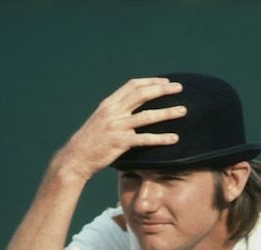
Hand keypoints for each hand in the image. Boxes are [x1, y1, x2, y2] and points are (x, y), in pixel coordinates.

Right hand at [53, 77, 185, 180]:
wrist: (76, 157)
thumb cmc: (91, 140)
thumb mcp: (101, 119)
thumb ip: (116, 111)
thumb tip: (132, 107)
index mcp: (109, 104)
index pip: (132, 85)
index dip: (150, 82)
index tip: (165, 82)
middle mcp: (113, 112)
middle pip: (142, 95)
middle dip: (163, 90)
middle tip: (180, 88)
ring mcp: (117, 127)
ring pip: (147, 116)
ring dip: (167, 112)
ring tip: (183, 111)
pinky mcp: (120, 143)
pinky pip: (145, 139)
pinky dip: (161, 138)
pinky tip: (174, 138)